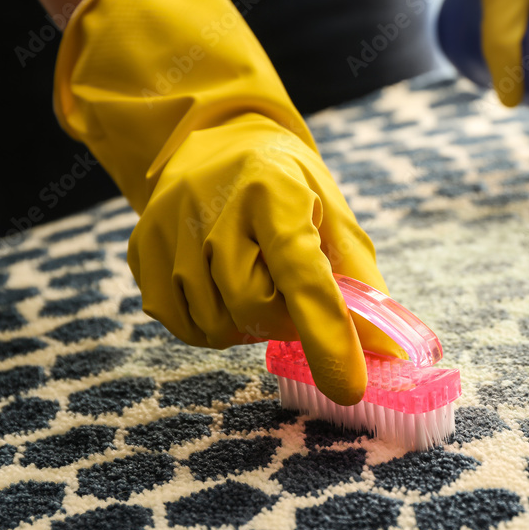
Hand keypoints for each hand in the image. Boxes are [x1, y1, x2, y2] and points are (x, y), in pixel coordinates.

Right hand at [53, 0, 403, 404]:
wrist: (217, 142)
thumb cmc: (289, 184)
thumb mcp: (334, 216)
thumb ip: (359, 283)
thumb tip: (387, 352)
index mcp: (274, 192)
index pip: (302, 276)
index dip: (327, 336)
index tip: (349, 387)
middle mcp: (215, 206)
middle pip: (252, 306)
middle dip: (284, 323)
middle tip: (297, 306)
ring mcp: (169, 229)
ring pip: (214, 323)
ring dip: (248, 325)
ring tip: (260, 286)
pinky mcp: (142, 250)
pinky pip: (179, 323)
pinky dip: (212, 325)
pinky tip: (225, 292)